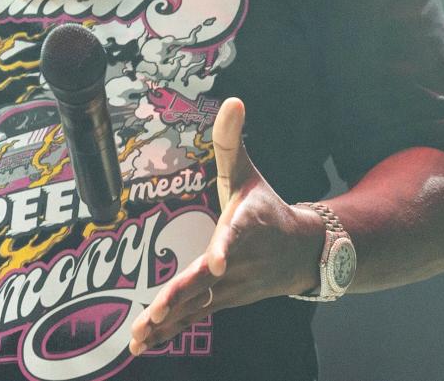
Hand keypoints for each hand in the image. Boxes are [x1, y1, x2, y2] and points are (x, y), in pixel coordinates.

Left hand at [128, 97, 322, 354]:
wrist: (304, 255)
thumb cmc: (267, 209)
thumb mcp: (249, 173)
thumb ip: (233, 140)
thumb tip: (232, 99)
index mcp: (247, 226)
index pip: (237, 236)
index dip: (227, 247)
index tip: (219, 261)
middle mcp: (239, 261)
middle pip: (208, 281)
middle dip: (181, 296)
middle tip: (157, 310)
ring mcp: (230, 287)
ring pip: (197, 306)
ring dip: (168, 322)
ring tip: (139, 335)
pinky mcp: (221, 301)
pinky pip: (192, 318)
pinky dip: (168, 332)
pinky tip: (140, 344)